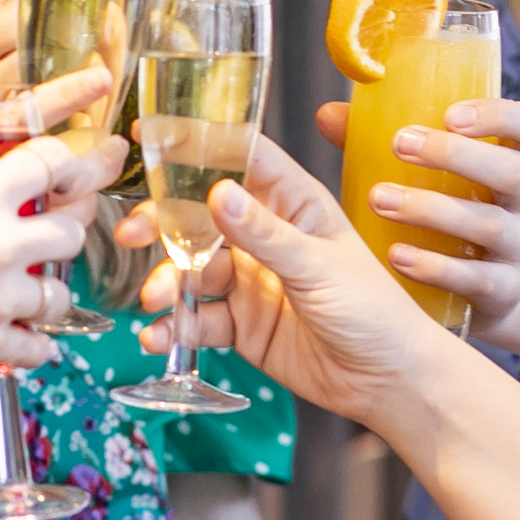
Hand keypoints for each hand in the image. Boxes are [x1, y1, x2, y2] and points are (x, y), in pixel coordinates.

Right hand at [0, 107, 124, 388]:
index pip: (51, 161)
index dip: (68, 166)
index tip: (67, 176)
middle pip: (72, 231)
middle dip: (65, 233)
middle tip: (51, 238)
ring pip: (61, 295)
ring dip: (46, 295)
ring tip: (25, 296)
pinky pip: (39, 348)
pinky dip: (33, 346)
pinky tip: (18, 340)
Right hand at [114, 137, 449, 432]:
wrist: (387, 382)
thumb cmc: (375, 312)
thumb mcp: (318, 267)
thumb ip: (264, 234)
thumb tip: (217, 193)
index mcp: (293, 205)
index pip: (243, 160)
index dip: (200, 146)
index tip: (154, 137)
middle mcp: (266, 237)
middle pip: (201, 216)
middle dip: (163, 224)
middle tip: (133, 234)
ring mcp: (250, 280)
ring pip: (191, 269)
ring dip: (166, 281)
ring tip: (155, 299)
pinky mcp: (240, 324)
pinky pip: (197, 317)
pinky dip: (174, 325)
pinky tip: (159, 335)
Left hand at [317, 95, 519, 335]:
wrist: (504, 292)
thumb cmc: (461, 213)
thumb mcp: (446, 176)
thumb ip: (391, 143)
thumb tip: (328, 115)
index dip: (501, 115)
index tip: (450, 113)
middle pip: (511, 172)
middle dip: (456, 156)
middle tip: (401, 144)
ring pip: (489, 225)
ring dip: (432, 209)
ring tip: (380, 199)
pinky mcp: (505, 291)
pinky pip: (475, 279)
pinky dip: (434, 266)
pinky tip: (396, 255)